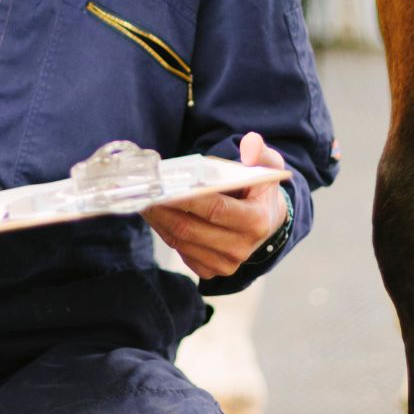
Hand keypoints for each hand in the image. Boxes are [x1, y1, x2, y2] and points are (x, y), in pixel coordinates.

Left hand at [143, 132, 286, 279]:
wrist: (267, 221)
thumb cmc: (260, 190)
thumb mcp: (268, 166)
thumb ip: (260, 153)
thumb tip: (250, 143)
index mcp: (255, 221)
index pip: (215, 210)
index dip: (187, 199)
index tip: (165, 187)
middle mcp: (241, 247)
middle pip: (191, 229)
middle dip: (163, 210)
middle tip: (145, 192)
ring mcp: (225, 263)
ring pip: (180, 241)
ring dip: (158, 221)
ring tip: (144, 201)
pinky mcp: (211, 270)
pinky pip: (180, 251)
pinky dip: (164, 233)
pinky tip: (156, 216)